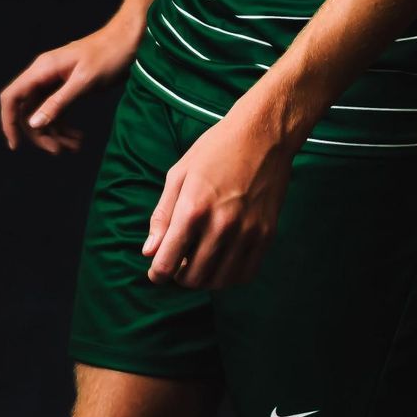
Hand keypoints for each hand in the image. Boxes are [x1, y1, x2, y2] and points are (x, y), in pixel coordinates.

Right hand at [0, 14, 139, 154]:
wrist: (129, 41)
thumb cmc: (109, 54)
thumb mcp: (84, 82)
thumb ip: (58, 103)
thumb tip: (33, 124)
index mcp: (42, 69)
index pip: (12, 97)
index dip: (9, 121)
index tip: (16, 145)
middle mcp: (43, 75)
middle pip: (28, 110)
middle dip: (40, 133)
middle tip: (58, 151)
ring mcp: (55, 82)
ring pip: (43, 113)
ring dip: (55, 133)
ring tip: (74, 147)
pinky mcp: (67, 88)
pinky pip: (57, 111)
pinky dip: (64, 126)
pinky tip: (77, 138)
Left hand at [142, 98, 293, 289]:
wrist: (263, 135)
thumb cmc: (216, 150)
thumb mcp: (179, 175)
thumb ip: (162, 216)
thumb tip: (149, 252)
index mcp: (192, 208)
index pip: (167, 263)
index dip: (157, 274)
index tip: (157, 272)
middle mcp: (221, 225)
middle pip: (193, 278)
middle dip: (179, 277)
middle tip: (179, 263)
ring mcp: (247, 232)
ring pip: (219, 281)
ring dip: (204, 279)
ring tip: (200, 263)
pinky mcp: (267, 234)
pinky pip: (245, 274)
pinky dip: (230, 277)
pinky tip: (223, 262)